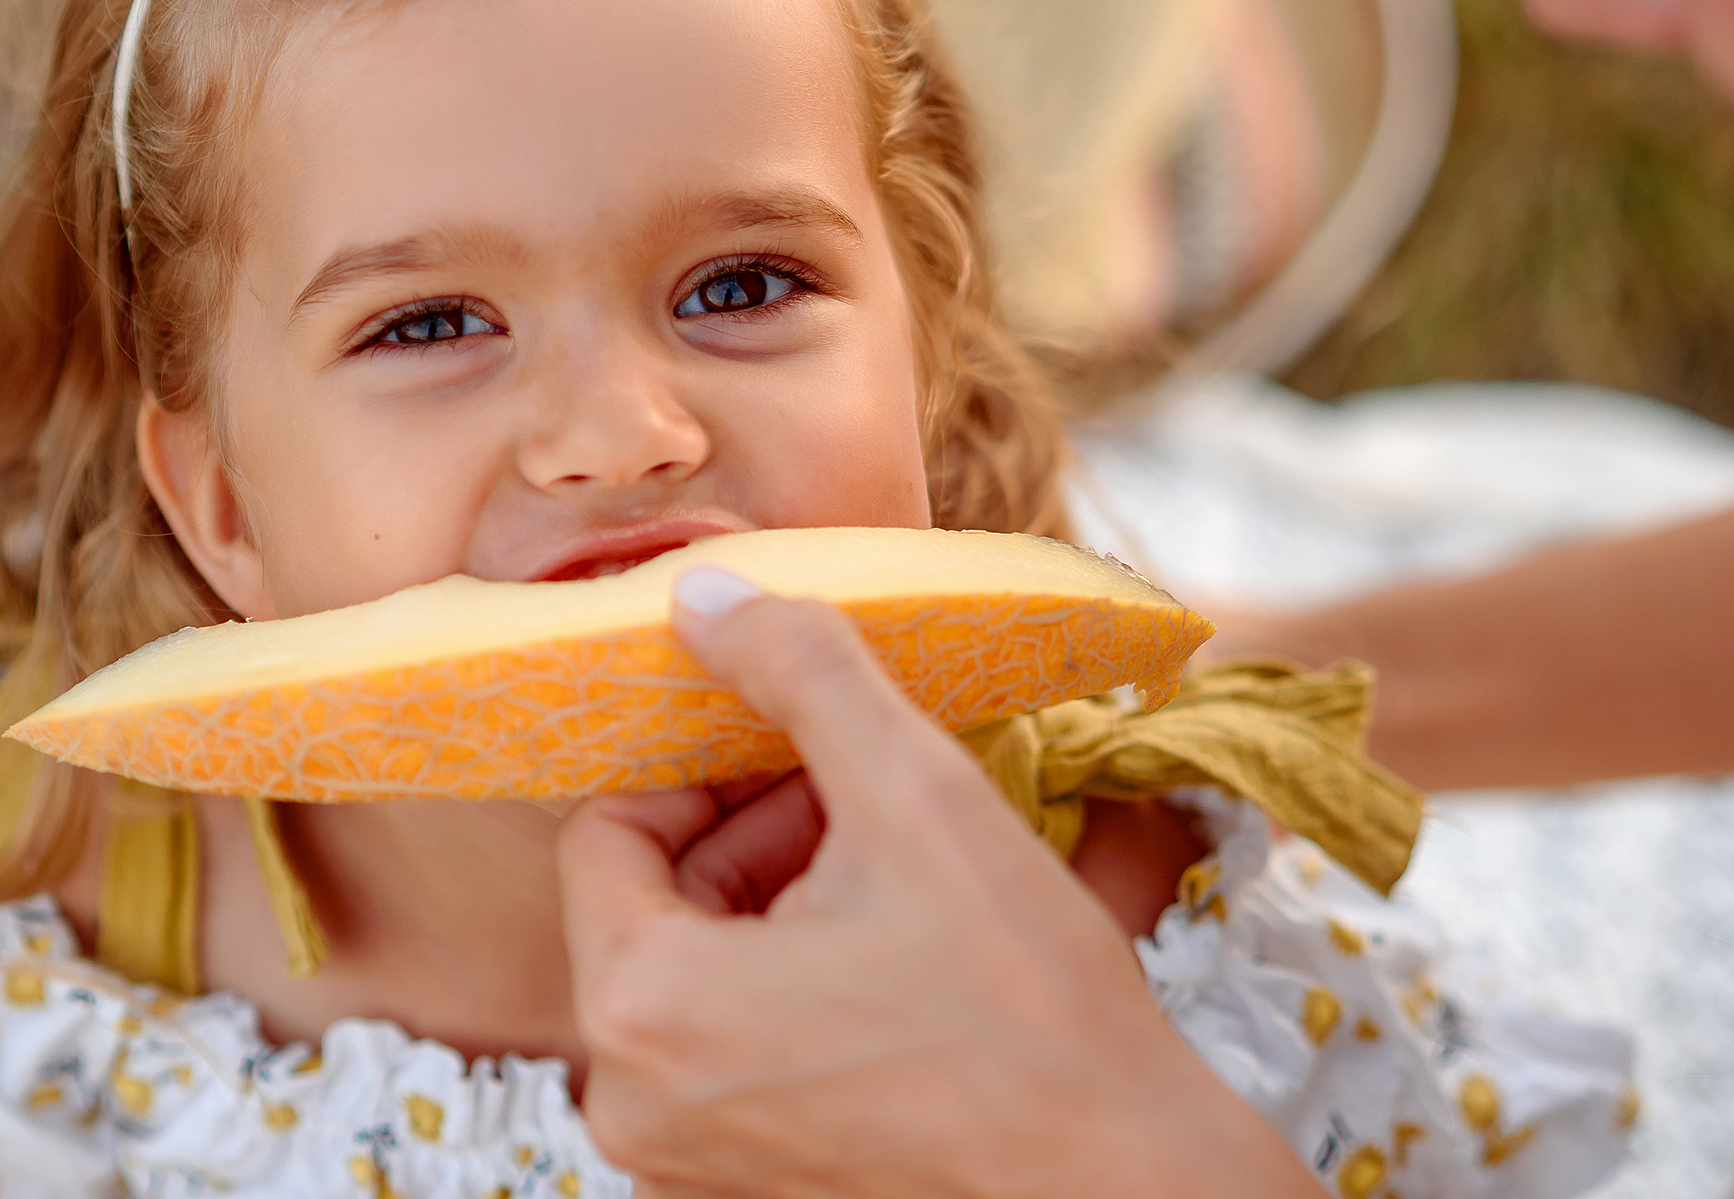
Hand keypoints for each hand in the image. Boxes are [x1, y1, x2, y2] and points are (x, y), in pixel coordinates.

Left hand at [557, 568, 1318, 1198]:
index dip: (701, 768)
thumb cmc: (1027, 1009)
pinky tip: (899, 952)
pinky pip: (735, 1051)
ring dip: (783, 900)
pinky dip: (796, 985)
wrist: (1128, 1182)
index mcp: (638, 1011)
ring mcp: (689, 1162)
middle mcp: (633, 1105)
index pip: (604, 833)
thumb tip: (701, 593)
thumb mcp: (912, 793)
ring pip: (699, 976)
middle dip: (753, 831)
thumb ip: (798, 671)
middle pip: (654, 906)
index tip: (794, 747)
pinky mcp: (751, 1189)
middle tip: (860, 796)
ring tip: (895, 866)